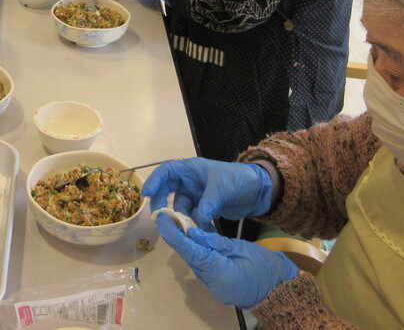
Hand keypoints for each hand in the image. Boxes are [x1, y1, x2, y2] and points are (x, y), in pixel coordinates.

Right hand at [141, 158, 272, 224]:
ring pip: (181, 209)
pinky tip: (201, 233)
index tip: (145, 195)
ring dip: (184, 220)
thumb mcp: (221, 189)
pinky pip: (193, 218)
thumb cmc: (238, 180)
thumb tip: (195, 221)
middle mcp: (190, 182)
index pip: (167, 171)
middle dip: (163, 205)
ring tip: (191, 230)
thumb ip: (207, 204)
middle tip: (161, 219)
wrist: (259, 191)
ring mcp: (197, 196)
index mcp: (191, 169)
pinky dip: (196, 226)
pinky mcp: (204, 208)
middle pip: (168, 191)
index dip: (154, 181)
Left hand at [157, 218, 297, 308]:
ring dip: (184, 242)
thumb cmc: (265, 267)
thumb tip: (192, 231)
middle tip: (167, 215)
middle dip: (176, 236)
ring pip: (193, 260)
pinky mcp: (215, 284)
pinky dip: (195, 251)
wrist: (279, 290)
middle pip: (188, 255)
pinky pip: (201, 265)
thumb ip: (215, 241)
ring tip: (176, 222)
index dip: (173, 233)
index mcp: (218, 272)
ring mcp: (212, 285)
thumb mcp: (241, 248)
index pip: (189, 250)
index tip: (162, 217)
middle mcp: (210, 281)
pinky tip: (193, 237)